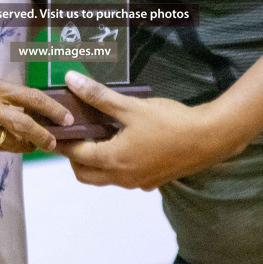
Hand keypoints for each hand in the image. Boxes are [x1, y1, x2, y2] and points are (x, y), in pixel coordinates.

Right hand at [0, 76, 72, 153]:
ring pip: (14, 141)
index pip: (31, 97)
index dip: (52, 109)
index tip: (65, 117)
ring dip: (28, 144)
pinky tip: (12, 144)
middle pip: (26, 124)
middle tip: (54, 140)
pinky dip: (9, 147)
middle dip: (45, 135)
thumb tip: (26, 106)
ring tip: (34, 143)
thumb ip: (0, 94)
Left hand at [56, 72, 247, 190]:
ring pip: (105, 177)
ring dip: (96, 161)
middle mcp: (122, 177)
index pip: (75, 155)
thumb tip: (71, 80)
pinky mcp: (152, 181)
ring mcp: (138, 183)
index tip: (53, 131)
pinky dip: (116, 164)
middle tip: (75, 133)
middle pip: (85, 174)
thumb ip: (99, 96)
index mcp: (113, 160)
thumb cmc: (170, 122)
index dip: (62, 142)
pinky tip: (125, 142)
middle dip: (75, 156)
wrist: (209, 139)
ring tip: (98, 134)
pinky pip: (124, 177)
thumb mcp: (131, 107)